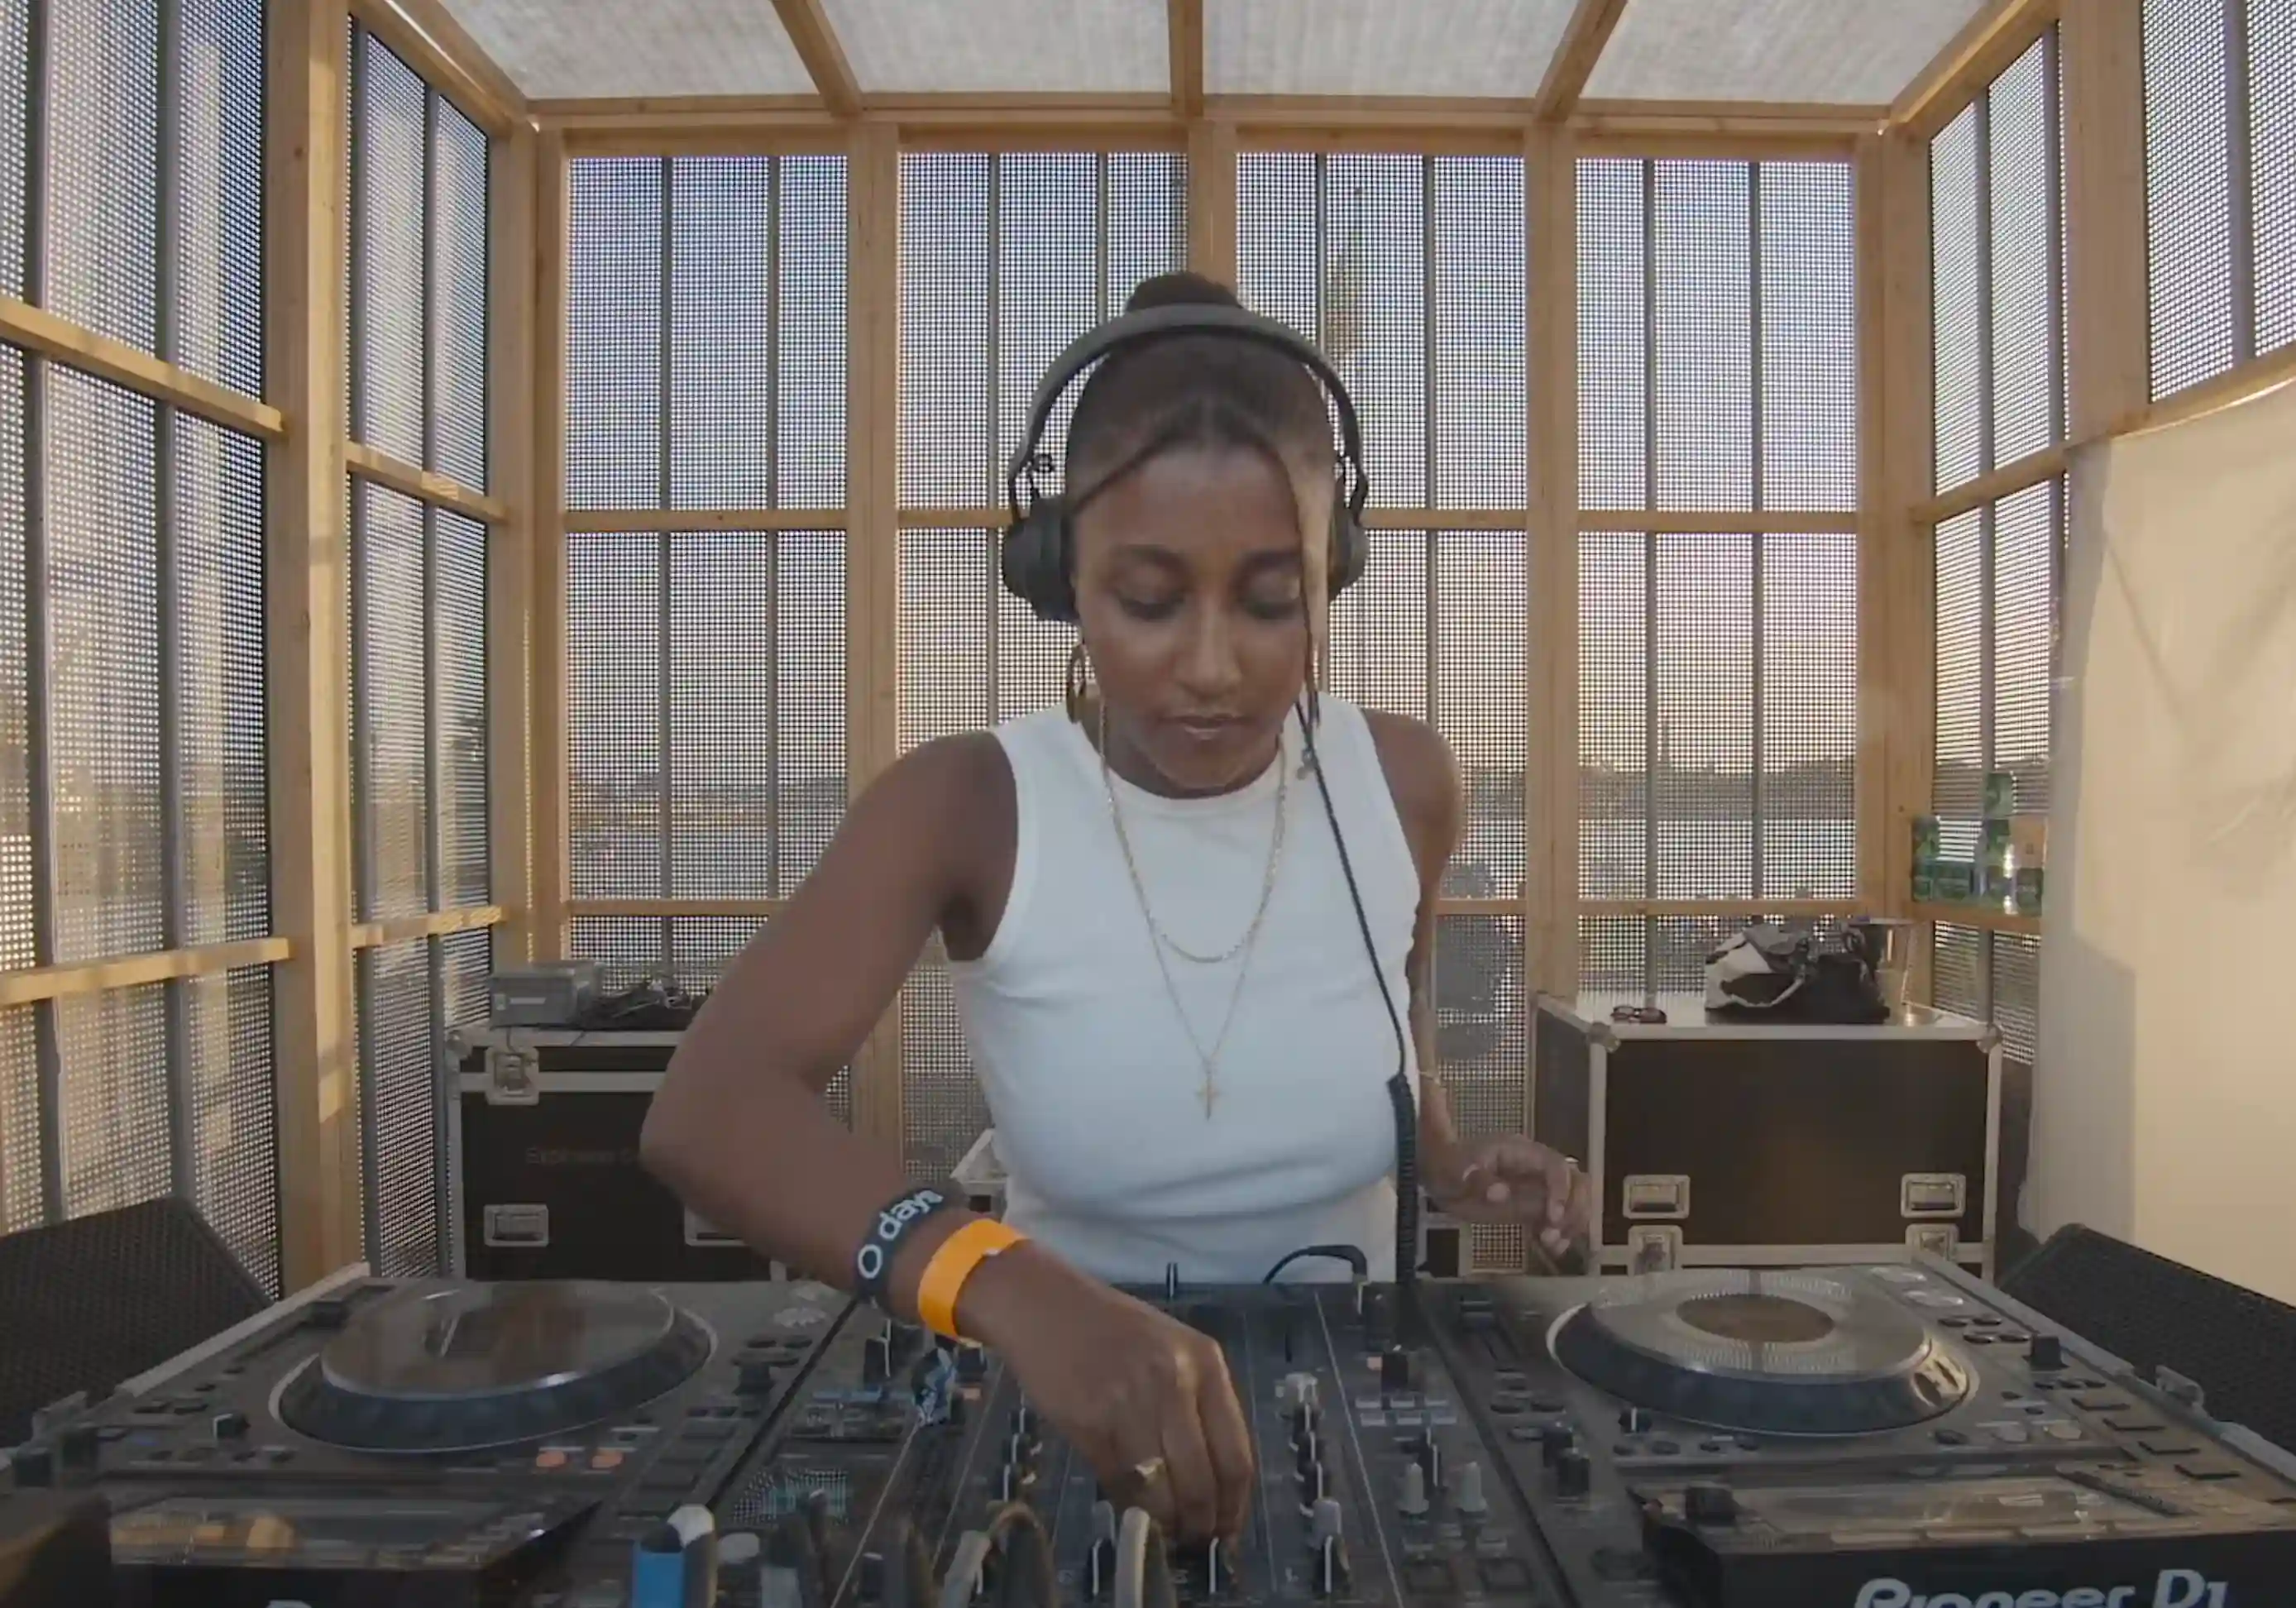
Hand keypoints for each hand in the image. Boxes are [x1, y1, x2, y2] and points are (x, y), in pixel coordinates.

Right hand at [956, 1242, 1253, 1542]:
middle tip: (1196, 1543)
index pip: (1236, 1454)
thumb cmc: (1112, 1328)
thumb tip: (1212, 1484)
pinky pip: (1119, 1482)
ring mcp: (1131, 1403)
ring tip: (1165, 1534)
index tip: (1228, 1532)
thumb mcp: (1172, 1351)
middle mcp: (1175, 1382)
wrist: (1044, 1304)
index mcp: (1206, 1363)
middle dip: (1201, 1524)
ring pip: (1161, 1490)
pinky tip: (1132, 1512)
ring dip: (1166, 1523)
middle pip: (1201, 1480)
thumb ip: (1196, 1405)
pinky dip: (1128, 1506)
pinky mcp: (1089, 1422)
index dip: (1234, 1506)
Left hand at [1429, 1135, 1591, 1259]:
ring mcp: (1537, 1185)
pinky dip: (1562, 1232)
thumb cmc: (1448, 1168)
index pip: (1556, 1165)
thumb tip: (1501, 1193)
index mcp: (1520, 1152)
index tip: (1551, 1217)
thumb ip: (1478, 1181)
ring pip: (1574, 1199)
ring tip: (1552, 1245)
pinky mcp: (1533, 1204)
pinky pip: (1559, 1216)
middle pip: (1576, 1181)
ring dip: (1571, 1224)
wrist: (1441, 1173)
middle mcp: (1535, 1167)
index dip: (1561, 1190)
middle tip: (1552, 1233)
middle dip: (1573, 1209)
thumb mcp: (1454, 1172)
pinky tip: (1552, 1249)